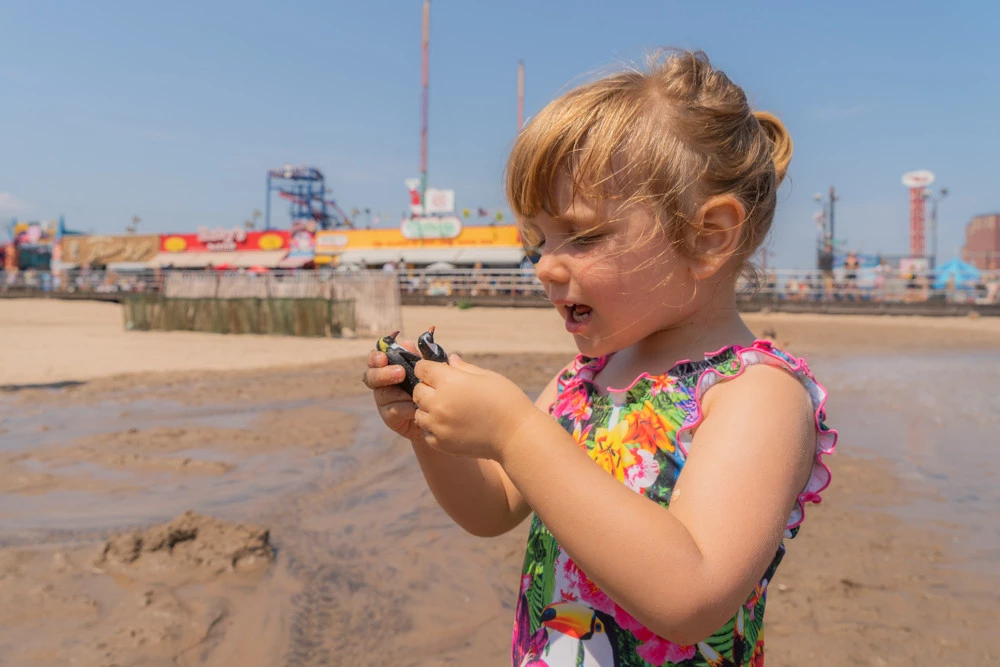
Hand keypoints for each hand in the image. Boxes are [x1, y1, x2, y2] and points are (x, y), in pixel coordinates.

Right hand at [362, 339, 425, 443]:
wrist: (438, 414)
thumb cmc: (429, 386)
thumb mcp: (426, 370)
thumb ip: (416, 357)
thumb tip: (407, 343)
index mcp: (387, 368)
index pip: (374, 360)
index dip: (375, 357)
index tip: (383, 357)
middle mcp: (381, 384)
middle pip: (371, 377)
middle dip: (383, 374)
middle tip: (400, 373)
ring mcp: (383, 401)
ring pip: (382, 394)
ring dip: (396, 392)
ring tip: (411, 393)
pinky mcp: (389, 417)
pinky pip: (393, 410)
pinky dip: (404, 407)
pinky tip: (414, 407)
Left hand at [411, 354, 539, 460]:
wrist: (517, 435)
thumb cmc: (506, 400)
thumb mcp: (487, 376)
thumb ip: (464, 368)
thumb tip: (450, 359)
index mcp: (449, 382)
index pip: (422, 369)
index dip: (429, 368)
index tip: (438, 371)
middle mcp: (439, 403)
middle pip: (417, 390)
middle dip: (427, 387)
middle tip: (445, 391)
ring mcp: (438, 425)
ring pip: (419, 413)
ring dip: (428, 409)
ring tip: (448, 409)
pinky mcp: (441, 443)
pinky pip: (426, 432)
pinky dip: (434, 428)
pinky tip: (451, 425)